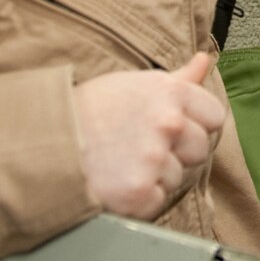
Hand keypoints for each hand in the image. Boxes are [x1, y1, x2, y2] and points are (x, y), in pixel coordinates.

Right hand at [73, 53, 228, 219]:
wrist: (45, 143)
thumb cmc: (89, 111)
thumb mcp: (133, 83)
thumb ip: (178, 78)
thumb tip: (205, 59)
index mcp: (170, 93)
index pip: (214, 115)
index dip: (195, 125)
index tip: (170, 129)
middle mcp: (167, 123)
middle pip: (201, 149)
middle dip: (178, 153)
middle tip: (140, 148)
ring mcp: (154, 159)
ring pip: (178, 178)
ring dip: (156, 177)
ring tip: (122, 163)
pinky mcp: (140, 193)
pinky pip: (158, 201)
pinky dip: (140, 199)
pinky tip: (117, 182)